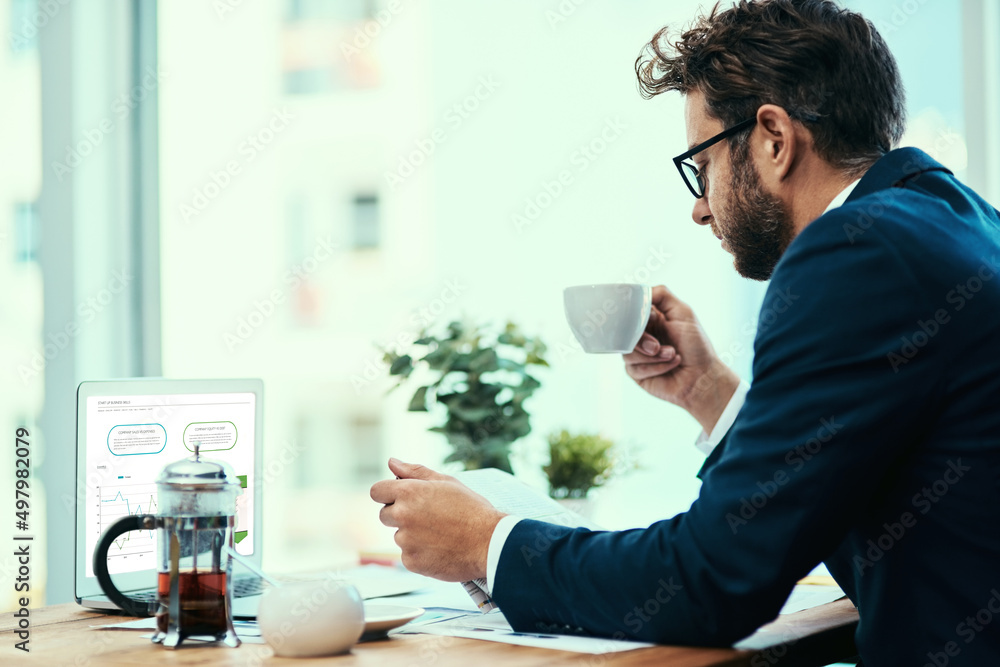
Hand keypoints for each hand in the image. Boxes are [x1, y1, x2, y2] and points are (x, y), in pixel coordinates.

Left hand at [370, 459, 504, 581]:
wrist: (489, 542)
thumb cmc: (471, 509)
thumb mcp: (446, 482)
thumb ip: (415, 472)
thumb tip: (392, 462)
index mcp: (408, 493)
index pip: (376, 491)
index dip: (387, 494)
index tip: (398, 498)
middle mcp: (402, 516)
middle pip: (385, 515)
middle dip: (400, 515)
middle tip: (429, 517)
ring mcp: (405, 541)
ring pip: (399, 536)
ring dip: (413, 535)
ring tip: (441, 534)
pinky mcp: (411, 562)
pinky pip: (408, 556)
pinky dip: (420, 553)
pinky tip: (441, 548)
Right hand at [624, 285, 739, 432]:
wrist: (702, 377)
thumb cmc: (696, 346)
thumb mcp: (683, 312)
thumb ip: (662, 295)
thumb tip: (640, 290)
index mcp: (650, 319)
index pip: (628, 311)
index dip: (633, 316)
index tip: (647, 320)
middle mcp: (641, 336)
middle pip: (623, 332)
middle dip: (643, 340)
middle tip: (658, 346)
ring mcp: (637, 354)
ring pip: (627, 351)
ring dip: (654, 356)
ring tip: (672, 355)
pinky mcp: (636, 373)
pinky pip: (634, 368)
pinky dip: (656, 367)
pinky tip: (671, 366)